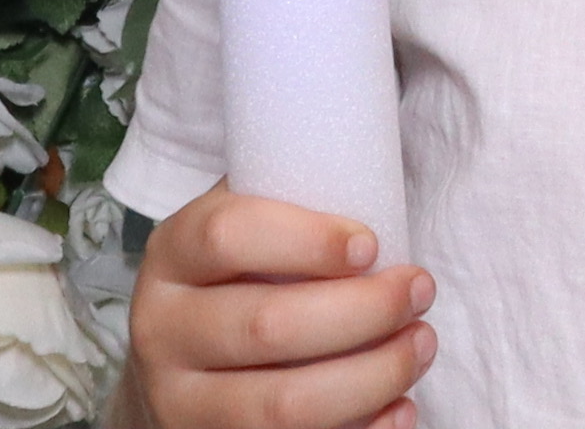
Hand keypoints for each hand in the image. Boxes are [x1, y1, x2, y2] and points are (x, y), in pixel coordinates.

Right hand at [115, 189, 431, 428]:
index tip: (372, 245)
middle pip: (268, 327)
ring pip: (284, 405)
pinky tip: (400, 408)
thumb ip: (291, 201)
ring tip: (421, 344)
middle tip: (420, 291)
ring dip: (372, 377)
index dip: (307, 240)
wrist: (177, 365)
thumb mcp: (243, 226)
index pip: (228, 236)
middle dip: (364, 311)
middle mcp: (163, 330)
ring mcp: (181, 402)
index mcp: (173, 254)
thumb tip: (378, 178)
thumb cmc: (237, 277)